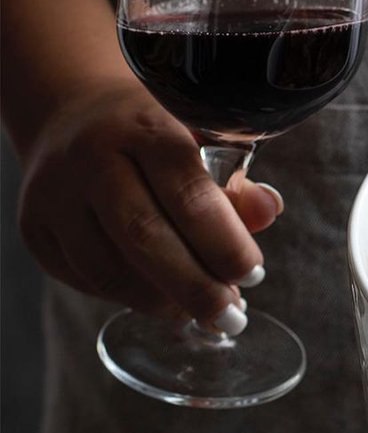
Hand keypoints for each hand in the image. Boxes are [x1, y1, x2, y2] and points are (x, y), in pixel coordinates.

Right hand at [17, 81, 282, 327]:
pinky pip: (84, 279)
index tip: (253, 274)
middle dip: (194, 286)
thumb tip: (268, 211)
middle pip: (143, 235)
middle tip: (230, 317)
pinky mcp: (34, 227)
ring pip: (107, 268)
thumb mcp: (197, 139)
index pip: (188, 192)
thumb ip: (234, 180)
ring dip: (160, 301)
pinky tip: (158, 298)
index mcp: (145, 127)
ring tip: (198, 313)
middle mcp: (92, 157)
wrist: (71, 114)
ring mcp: (55, 193)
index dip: (224, 242)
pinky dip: (127, 296)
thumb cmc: (152, 136)